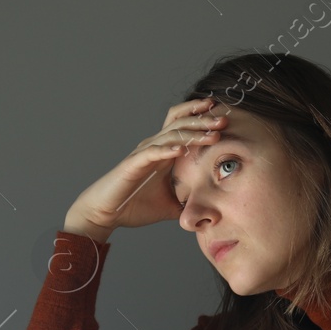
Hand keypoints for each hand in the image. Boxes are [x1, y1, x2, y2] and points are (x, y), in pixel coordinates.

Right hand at [64, 96, 231, 238]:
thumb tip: (208, 211)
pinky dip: (167, 150)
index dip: (201, 117)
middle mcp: (154, 147)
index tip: (223, 116)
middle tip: (224, 118)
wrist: (106, 214)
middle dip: (203, 120)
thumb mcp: (170, 206)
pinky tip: (182, 150)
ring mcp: (143, 154)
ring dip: (192, 134)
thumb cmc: (133, 206)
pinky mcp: (133, 164)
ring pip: (170, 135)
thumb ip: (187, 204)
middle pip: (180, 124)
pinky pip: (152, 153)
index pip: (184, 127)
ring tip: (212, 134)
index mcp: (163, 153)